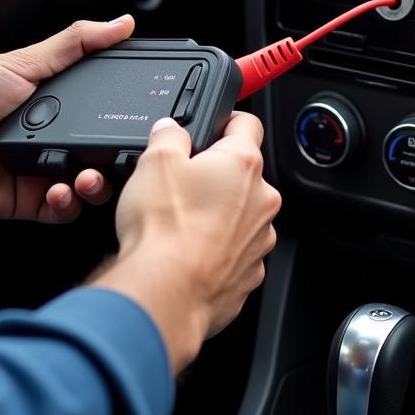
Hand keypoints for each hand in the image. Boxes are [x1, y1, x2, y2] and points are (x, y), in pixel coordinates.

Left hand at [0, 17, 134, 220]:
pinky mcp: (29, 202)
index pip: (106, 114)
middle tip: (122, 156)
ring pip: (89, 187)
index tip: (145, 119)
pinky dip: (68, 204)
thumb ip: (75, 44)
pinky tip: (61, 190)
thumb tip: (120, 23)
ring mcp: (44, 172)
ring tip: (88, 177)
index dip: (126, 120)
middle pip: (104, 155)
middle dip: (119, 160)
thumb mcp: (24, 61)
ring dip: (97, 185)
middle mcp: (56, 140)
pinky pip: (62, 212)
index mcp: (60, 106)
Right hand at [91, 112, 279, 371]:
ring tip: (180, 223)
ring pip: (240, 215)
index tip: (214, 127)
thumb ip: (168, 135)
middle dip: (214, 175)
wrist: (165, 293)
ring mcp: (258, 241)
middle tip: (181, 183)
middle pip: (242, 174)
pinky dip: (215, 251)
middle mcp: (261, 201)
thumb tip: (170, 129)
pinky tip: (187, 253)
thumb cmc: (164, 229)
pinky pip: (234, 253)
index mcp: (243, 164)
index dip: (227, 121)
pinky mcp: (248, 275)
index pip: (248, 124)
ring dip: (217, 215)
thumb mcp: (154, 160)